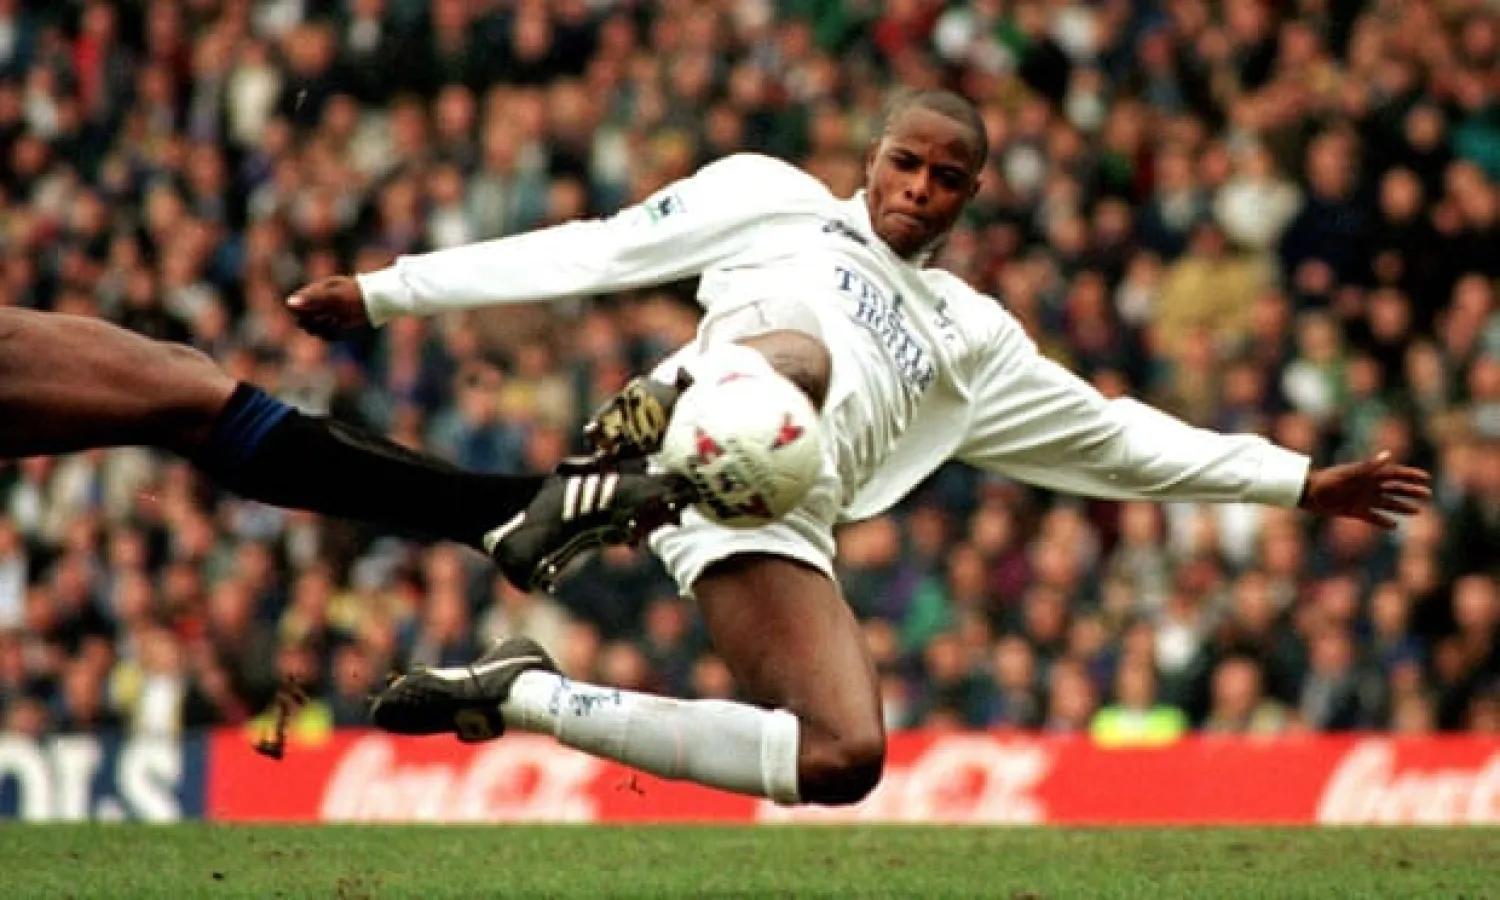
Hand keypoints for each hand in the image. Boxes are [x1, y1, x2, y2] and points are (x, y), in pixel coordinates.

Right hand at [286, 275, 370, 338]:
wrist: (376, 300)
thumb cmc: (354, 294)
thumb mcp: (333, 297)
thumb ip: (312, 300)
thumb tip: (289, 303)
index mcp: (315, 291)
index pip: (294, 304)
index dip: (299, 312)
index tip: (311, 313)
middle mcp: (319, 303)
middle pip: (302, 319)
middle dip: (310, 323)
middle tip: (325, 319)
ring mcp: (327, 313)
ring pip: (313, 328)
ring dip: (321, 330)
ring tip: (334, 323)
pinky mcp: (338, 324)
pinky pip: (326, 334)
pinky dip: (331, 335)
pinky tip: (339, 330)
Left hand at [1299, 452, 1431, 528]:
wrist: (1307, 493)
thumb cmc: (1327, 480)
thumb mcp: (1349, 473)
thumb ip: (1369, 466)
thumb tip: (1388, 455)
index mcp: (1368, 475)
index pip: (1394, 473)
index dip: (1410, 475)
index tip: (1426, 477)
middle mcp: (1368, 486)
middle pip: (1395, 488)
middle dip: (1411, 491)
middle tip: (1427, 495)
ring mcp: (1362, 499)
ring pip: (1387, 503)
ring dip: (1402, 507)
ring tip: (1417, 511)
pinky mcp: (1354, 511)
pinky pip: (1373, 517)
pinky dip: (1383, 522)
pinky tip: (1394, 525)